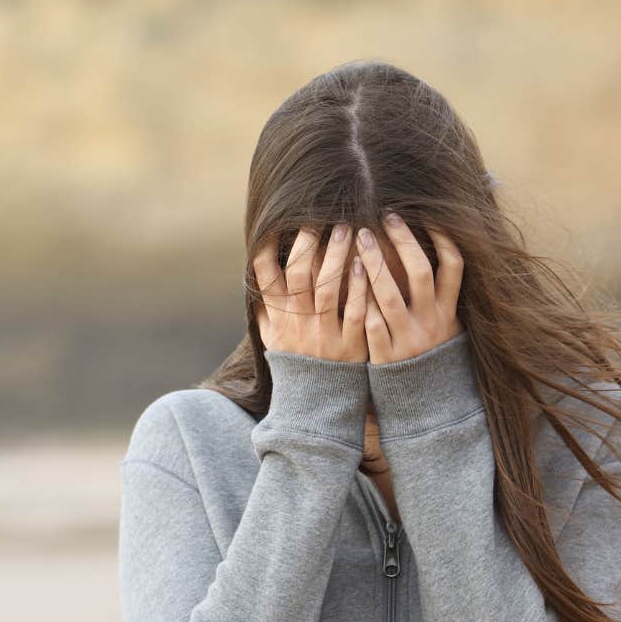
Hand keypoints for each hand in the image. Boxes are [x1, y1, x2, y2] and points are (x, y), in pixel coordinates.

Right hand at [251, 224, 368, 362]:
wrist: (316, 403)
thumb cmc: (294, 362)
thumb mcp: (272, 336)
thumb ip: (266, 307)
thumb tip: (255, 274)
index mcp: (278, 316)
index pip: (265, 276)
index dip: (268, 248)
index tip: (278, 224)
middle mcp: (298, 323)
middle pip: (300, 275)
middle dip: (310, 243)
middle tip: (322, 218)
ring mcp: (323, 333)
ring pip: (328, 288)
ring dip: (337, 256)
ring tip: (348, 229)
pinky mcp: (349, 345)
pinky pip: (354, 312)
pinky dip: (359, 288)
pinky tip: (366, 264)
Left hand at [356, 213, 463, 363]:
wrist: (425, 403)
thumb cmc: (429, 352)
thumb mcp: (444, 323)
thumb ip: (438, 293)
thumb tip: (432, 246)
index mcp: (448, 312)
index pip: (454, 267)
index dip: (444, 239)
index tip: (427, 215)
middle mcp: (431, 323)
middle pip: (420, 274)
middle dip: (403, 242)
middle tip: (386, 217)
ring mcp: (408, 339)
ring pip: (389, 296)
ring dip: (374, 264)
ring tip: (359, 238)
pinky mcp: (385, 357)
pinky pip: (370, 323)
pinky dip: (359, 300)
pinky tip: (345, 277)